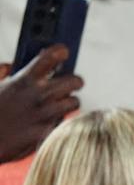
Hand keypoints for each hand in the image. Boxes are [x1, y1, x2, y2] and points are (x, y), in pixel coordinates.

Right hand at [0, 45, 82, 162]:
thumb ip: (1, 72)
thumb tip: (10, 65)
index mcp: (23, 80)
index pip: (51, 56)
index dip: (61, 52)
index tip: (63, 53)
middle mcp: (38, 95)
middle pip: (75, 81)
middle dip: (74, 83)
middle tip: (68, 86)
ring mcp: (44, 114)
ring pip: (74, 102)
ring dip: (68, 103)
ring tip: (58, 105)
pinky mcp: (47, 132)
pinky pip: (65, 123)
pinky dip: (59, 122)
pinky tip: (49, 122)